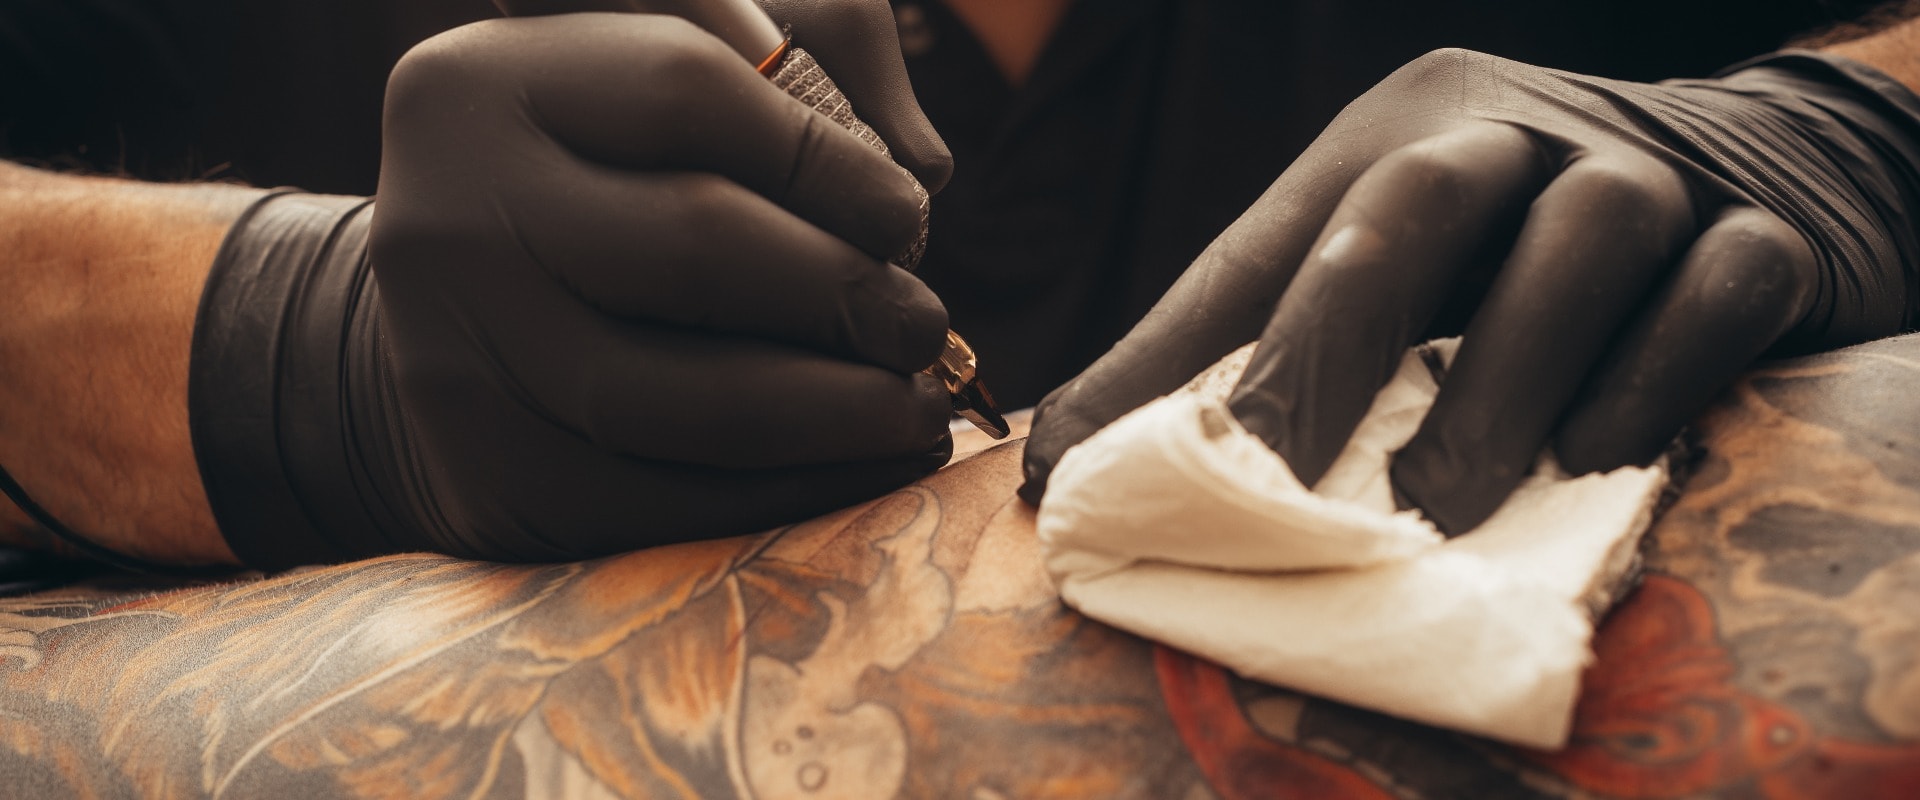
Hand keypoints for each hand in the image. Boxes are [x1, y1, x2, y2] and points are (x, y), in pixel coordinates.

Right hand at [359, 14, 952, 559]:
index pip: (688, 93)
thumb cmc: (591, 191)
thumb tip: (923, 171)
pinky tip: (868, 465)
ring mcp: (457, 358)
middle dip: (848, 293)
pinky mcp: (494, 478)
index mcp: (485, 85)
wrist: (449, 323)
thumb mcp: (644, 96)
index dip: (827, 159)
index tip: (906, 215)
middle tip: (922, 325)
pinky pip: (674, 500)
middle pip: (699, 246)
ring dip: (843, 410)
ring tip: (916, 403)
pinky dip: (798, 489)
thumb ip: (784, 75)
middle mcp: (448, 216)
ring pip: (692, 398)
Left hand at [1022, 48, 1919, 532]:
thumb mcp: (1399, 277)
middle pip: (1409, 205)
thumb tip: (1067, 471)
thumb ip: (1254, 359)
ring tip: (1437, 505)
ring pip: (1582, 237)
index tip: (1080, 473)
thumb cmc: (1530, 253)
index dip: (1165, 356)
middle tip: (1269, 489)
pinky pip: (1717, 289)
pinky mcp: (1766, 234)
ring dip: (1500, 376)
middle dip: (1325, 349)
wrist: (1776, 168)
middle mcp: (1515, 133)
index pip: (1264, 247)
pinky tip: (1599, 458)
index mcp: (1396, 136)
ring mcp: (1648, 172)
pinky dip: (1654, 374)